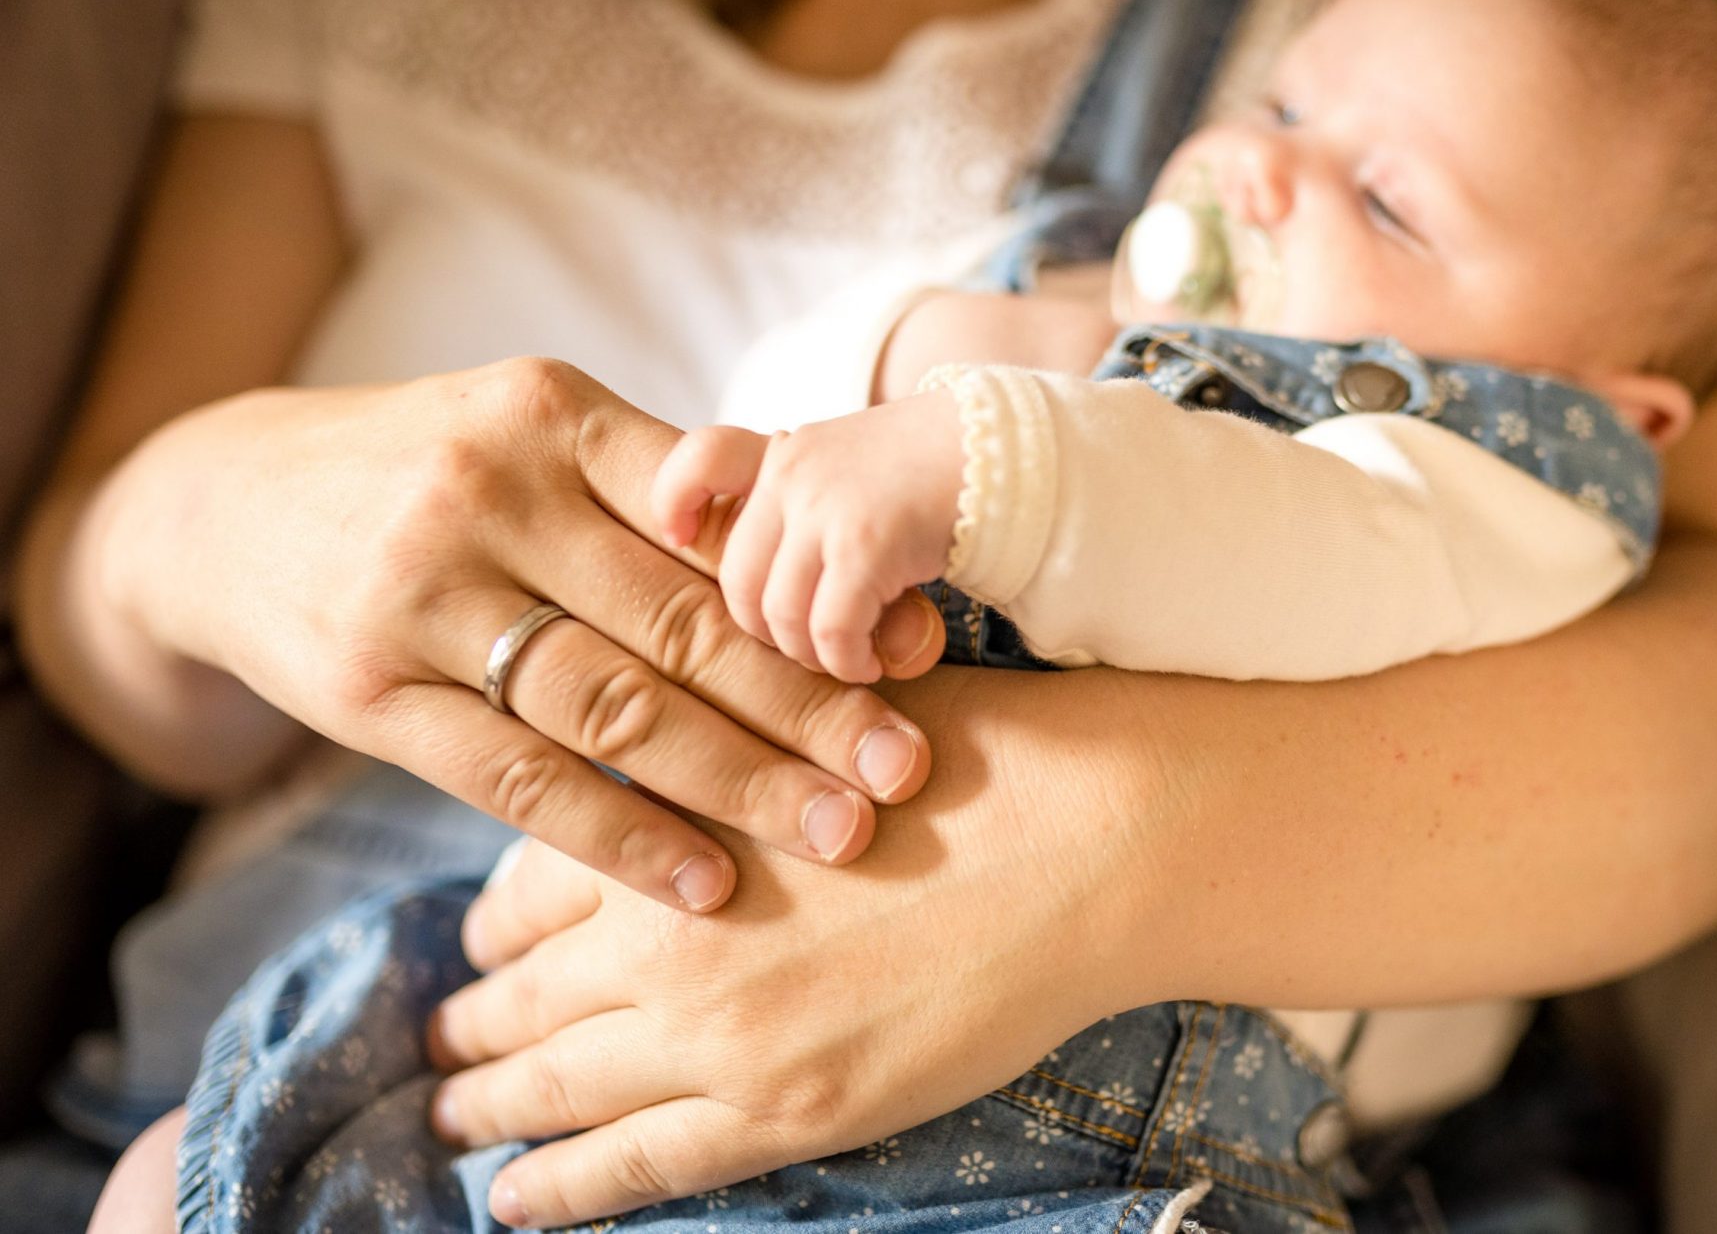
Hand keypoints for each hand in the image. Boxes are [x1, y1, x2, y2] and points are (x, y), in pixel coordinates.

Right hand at [97, 358, 946, 909]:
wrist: (223, 508)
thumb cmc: (430, 472)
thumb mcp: (533, 437)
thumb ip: (663, 493)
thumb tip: (833, 571)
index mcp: (554, 414)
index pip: (714, 519)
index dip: (822, 593)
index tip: (920, 657)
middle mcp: (489, 493)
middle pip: (680, 619)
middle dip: (808, 703)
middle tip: (907, 769)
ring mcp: (422, 596)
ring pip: (612, 706)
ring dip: (737, 781)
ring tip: (837, 835)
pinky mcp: (371, 695)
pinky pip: (517, 781)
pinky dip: (618, 837)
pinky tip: (703, 881)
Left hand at [426, 770, 1154, 1228]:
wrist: (1084, 845)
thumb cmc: (971, 759)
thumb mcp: (816, 720)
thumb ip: (718, 758)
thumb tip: (654, 782)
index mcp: (669, 825)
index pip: (529, 886)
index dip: (495, 921)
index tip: (482, 940)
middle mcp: (664, 935)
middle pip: (524, 992)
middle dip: (474, 1020)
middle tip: (443, 1040)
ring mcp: (719, 1036)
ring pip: (557, 1084)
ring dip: (490, 1105)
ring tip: (452, 1118)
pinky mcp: (786, 1112)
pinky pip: (635, 1167)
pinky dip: (560, 1188)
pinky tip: (513, 1200)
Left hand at [652, 391, 965, 682]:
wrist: (1011, 456)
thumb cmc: (934, 480)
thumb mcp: (852, 472)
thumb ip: (801, 509)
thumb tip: (758, 600)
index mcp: (785, 453)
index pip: (699, 458)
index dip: (673, 505)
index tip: (677, 541)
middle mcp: (794, 472)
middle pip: (736, 579)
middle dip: (766, 634)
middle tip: (807, 649)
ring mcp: (825, 505)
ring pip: (778, 614)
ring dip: (811, 656)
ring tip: (845, 660)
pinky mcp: (864, 542)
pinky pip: (830, 629)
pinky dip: (846, 661)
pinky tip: (869, 663)